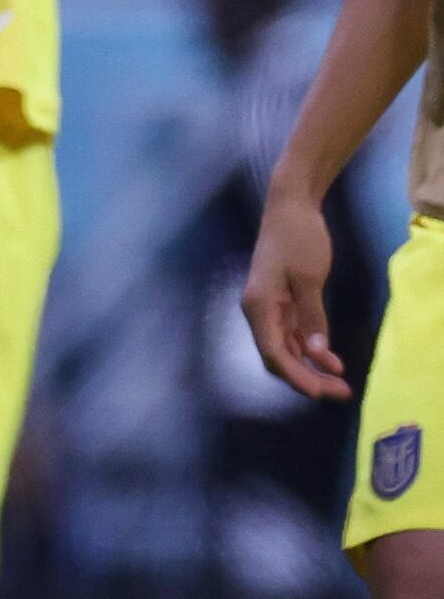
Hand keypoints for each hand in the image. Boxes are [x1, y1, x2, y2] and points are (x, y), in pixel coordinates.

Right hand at [244, 179, 352, 402]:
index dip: (296, 377)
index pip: (273, 353)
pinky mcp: (281, 302)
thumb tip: (315, 354)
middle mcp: (259, 312)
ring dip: (310, 367)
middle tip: (340, 392)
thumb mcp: (309, 278)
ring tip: (340, 382)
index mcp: (258, 306)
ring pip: (286, 348)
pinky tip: (330, 360)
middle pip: (278, 356)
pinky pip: (293, 335)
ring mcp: (269, 308)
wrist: (290, 206)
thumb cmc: (298, 238)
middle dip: (307, 377)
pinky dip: (310, 349)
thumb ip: (311, 318)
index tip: (321, 392)